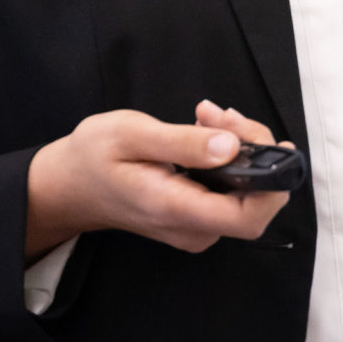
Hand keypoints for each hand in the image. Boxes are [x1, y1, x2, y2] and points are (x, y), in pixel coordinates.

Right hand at [25, 101, 293, 257]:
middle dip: (254, 151)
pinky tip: (207, 131)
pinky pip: (230, 191)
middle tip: (222, 114)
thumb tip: (233, 147)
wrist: (70, 186)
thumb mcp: (131, 135)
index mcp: (175, 209)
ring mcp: (195, 226)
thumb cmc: (93, 157)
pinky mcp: (196, 217)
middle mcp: (192, 228)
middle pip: (253, 202)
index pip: (247, 217)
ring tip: (208, 115)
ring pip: (244, 193)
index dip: (272, 185)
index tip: (272, 145)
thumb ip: (182, 143)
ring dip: (241, 149)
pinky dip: (229, 158)